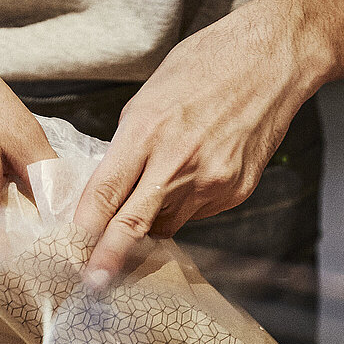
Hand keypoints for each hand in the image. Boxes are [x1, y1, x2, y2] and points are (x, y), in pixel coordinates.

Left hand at [72, 0, 324, 286]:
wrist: (272, 60)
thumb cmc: (206, 66)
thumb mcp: (148, 98)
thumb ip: (126, 147)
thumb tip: (108, 189)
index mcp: (148, 132)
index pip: (105, 195)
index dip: (84, 231)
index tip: (71, 254)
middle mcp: (179, 163)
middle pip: (133, 226)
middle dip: (109, 259)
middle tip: (93, 283)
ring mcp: (212, 182)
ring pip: (166, 225)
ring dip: (148, 230)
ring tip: (141, 219)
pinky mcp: (235, 191)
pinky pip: (197, 214)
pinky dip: (184, 207)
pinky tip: (190, 180)